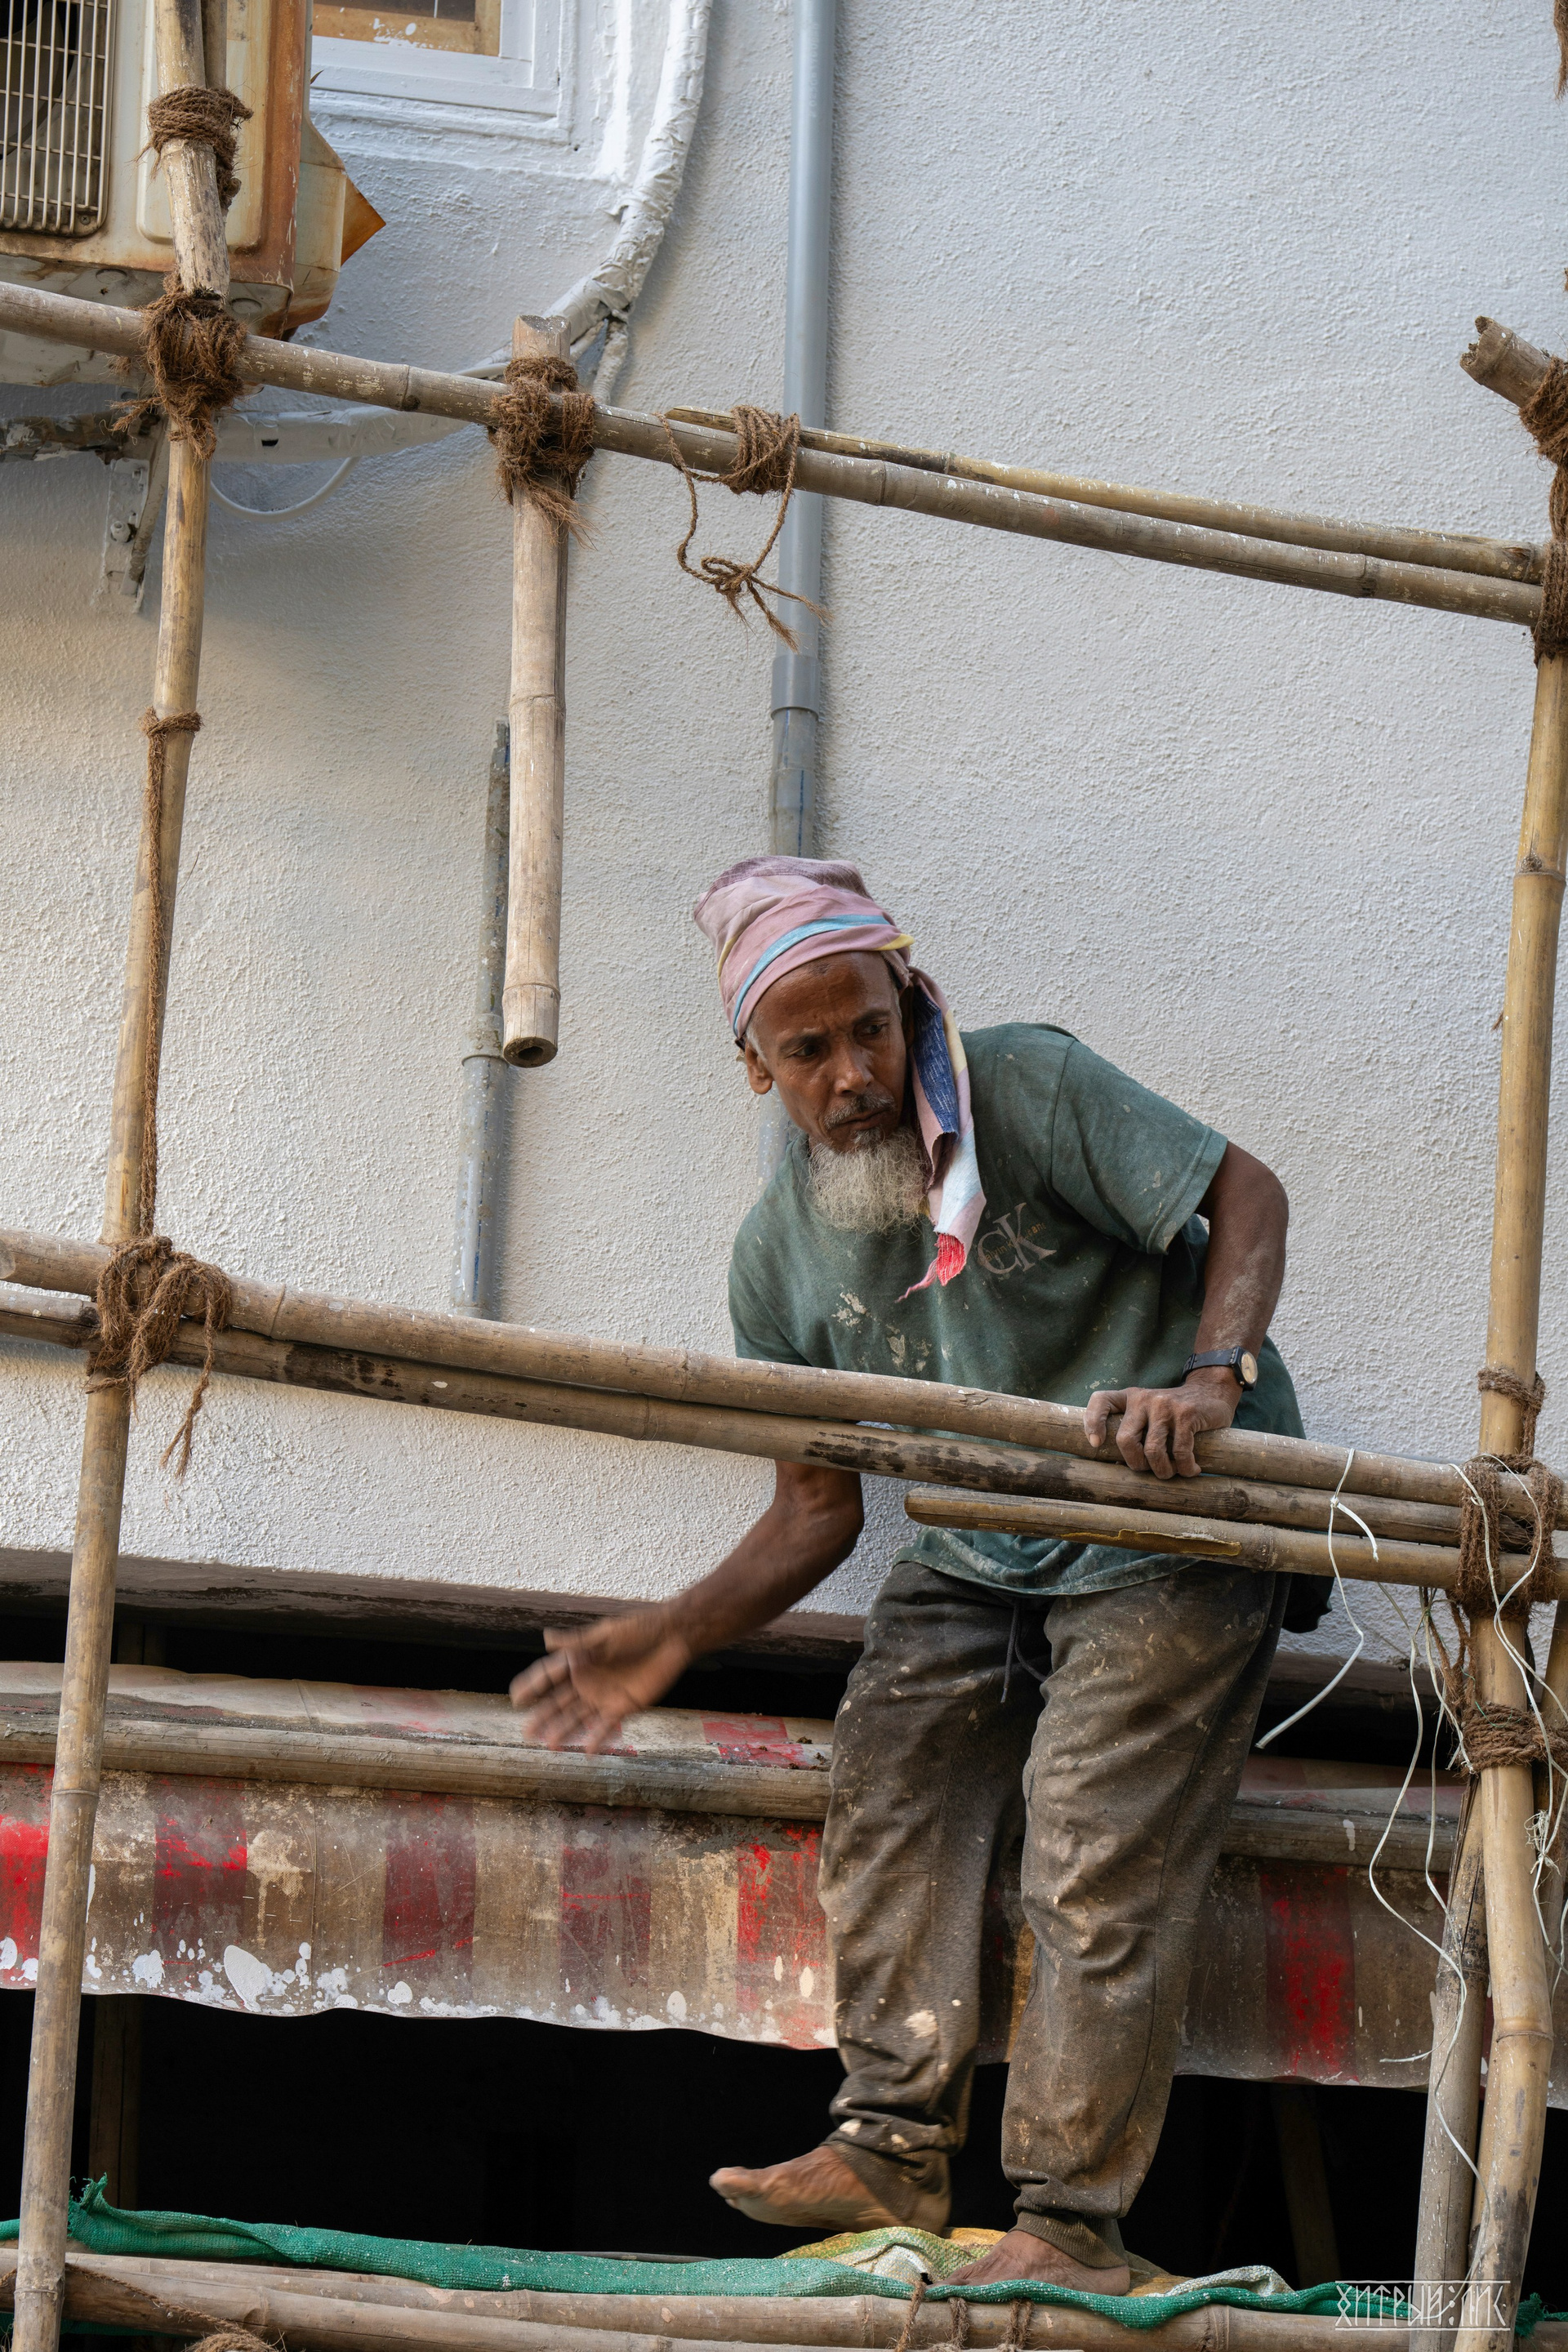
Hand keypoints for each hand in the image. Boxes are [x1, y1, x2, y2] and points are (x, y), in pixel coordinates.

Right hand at [509, 1608, 691, 1751]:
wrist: (671, 1639)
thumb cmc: (639, 1630)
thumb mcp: (606, 1634)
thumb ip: (577, 1642)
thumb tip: (545, 1638)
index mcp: (580, 1660)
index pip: (550, 1675)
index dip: (532, 1685)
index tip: (515, 1698)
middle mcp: (588, 1680)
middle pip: (560, 1701)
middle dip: (542, 1716)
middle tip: (526, 1732)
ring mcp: (604, 1695)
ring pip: (578, 1716)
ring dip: (563, 1731)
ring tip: (548, 1745)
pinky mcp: (623, 1706)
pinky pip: (606, 1726)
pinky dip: (597, 1739)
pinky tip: (586, 1752)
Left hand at [1084, 1367, 1239, 1478]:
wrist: (1212, 1391)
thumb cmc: (1176, 1411)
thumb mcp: (1150, 1410)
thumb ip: (1136, 1426)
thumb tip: (1119, 1464)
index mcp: (1131, 1398)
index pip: (1101, 1400)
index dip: (1092, 1422)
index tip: (1096, 1445)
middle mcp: (1144, 1399)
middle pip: (1125, 1440)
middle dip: (1137, 1464)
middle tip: (1151, 1470)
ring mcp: (1165, 1405)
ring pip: (1152, 1450)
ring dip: (1163, 1470)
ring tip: (1172, 1473)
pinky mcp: (1186, 1414)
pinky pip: (1180, 1452)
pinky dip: (1186, 1468)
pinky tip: (1192, 1470)